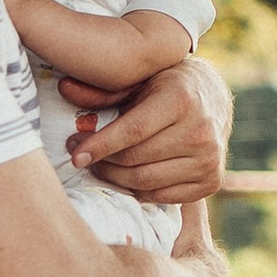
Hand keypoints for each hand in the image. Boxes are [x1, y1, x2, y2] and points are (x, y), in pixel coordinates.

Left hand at [66, 54, 230, 207]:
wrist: (213, 97)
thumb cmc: (168, 85)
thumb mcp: (139, 80)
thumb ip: (103, 91)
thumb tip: (63, 88)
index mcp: (181, 99)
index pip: (133, 132)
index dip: (100, 145)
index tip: (75, 154)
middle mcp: (200, 130)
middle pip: (136, 160)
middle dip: (102, 161)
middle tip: (81, 156)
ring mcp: (209, 160)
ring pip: (145, 182)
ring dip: (115, 178)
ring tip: (100, 166)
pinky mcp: (211, 182)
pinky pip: (161, 196)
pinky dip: (138, 190)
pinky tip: (127, 176)